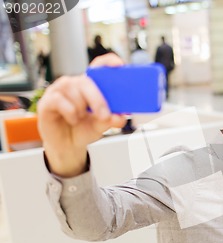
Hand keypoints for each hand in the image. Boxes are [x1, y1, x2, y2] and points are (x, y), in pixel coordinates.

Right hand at [38, 54, 126, 176]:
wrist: (67, 145)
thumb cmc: (84, 129)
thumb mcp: (102, 125)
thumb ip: (111, 120)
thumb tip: (120, 117)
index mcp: (90, 85)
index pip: (98, 66)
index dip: (108, 62)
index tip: (119, 65)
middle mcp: (74, 83)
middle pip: (87, 81)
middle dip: (98, 100)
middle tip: (104, 116)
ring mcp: (59, 90)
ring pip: (74, 92)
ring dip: (82, 109)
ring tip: (81, 118)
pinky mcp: (47, 100)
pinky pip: (60, 102)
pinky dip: (70, 114)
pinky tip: (72, 120)